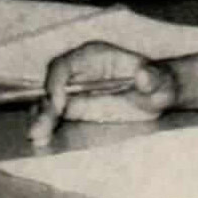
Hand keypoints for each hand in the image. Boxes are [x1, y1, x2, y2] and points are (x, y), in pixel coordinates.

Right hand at [28, 41, 176, 145]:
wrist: (159, 97)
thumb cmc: (159, 84)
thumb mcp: (159, 81)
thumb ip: (152, 78)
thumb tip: (143, 74)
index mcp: (94, 56)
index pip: (64, 65)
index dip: (56, 83)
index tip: (59, 105)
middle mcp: (79, 71)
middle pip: (50, 86)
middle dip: (44, 107)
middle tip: (40, 130)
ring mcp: (74, 91)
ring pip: (48, 104)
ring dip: (41, 120)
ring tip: (38, 138)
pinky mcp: (74, 109)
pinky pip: (54, 118)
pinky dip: (48, 128)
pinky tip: (44, 141)